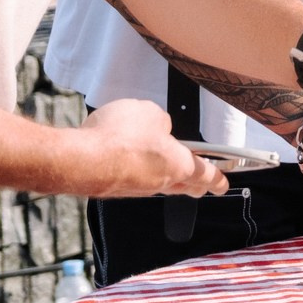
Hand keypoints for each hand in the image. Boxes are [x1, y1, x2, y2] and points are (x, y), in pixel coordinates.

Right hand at [71, 100, 228, 198]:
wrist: (78, 161)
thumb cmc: (120, 138)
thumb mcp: (151, 114)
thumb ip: (161, 122)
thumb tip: (158, 130)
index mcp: (179, 166)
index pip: (206, 175)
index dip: (218, 180)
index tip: (224, 185)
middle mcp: (158, 183)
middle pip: (181, 184)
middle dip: (192, 183)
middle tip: (199, 182)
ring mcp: (134, 189)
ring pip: (154, 182)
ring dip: (158, 171)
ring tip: (155, 155)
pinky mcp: (111, 188)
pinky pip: (129, 178)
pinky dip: (131, 169)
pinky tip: (121, 154)